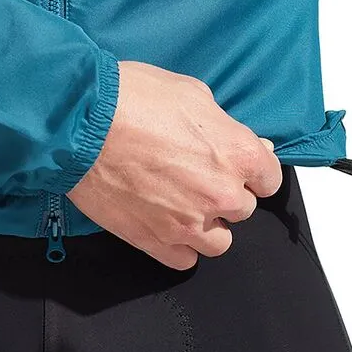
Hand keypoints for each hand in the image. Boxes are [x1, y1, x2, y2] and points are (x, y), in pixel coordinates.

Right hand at [66, 60, 281, 270]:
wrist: (81, 123)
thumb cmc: (134, 98)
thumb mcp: (191, 92)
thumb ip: (223, 124)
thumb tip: (239, 139)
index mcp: (237, 152)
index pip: (269, 177)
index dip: (254, 169)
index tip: (239, 164)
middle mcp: (221, 193)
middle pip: (243, 208)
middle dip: (226, 192)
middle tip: (198, 175)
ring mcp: (188, 222)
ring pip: (220, 241)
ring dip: (208, 224)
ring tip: (185, 204)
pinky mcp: (154, 241)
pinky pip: (185, 259)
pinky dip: (181, 246)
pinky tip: (167, 224)